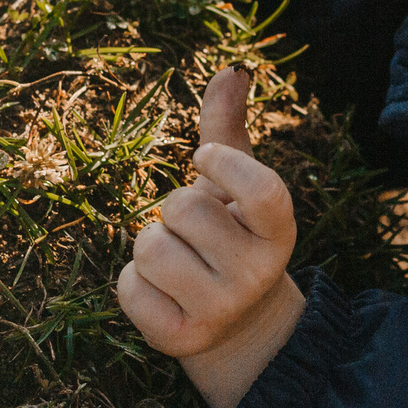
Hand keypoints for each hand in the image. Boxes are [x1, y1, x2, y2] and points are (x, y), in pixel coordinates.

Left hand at [116, 68, 306, 407]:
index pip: (261, 189)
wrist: (234, 322)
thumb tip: (232, 68)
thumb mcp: (233, 186)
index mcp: (279, 230)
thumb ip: (229, 128)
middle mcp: (258, 273)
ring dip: (148, 245)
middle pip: (182, 208)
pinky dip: (133, 285)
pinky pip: (129, 288)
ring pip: (150, 248)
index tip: (203, 158)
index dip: (225, 164)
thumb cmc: (228, 234)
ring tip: (176, 261)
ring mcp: (222, 309)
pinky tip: (161, 293)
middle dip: (172, 210)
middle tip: (192, 232)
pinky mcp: (182, 339)